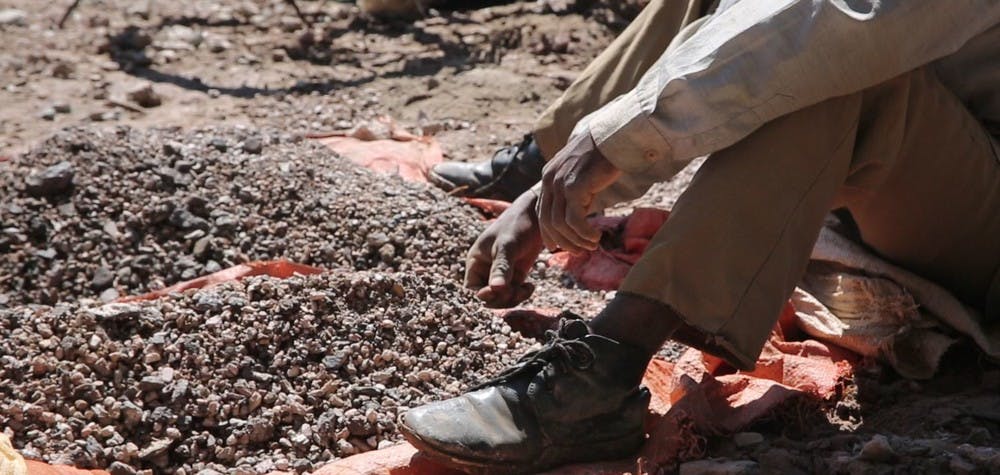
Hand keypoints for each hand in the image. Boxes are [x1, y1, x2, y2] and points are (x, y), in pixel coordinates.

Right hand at [465, 190, 544, 307]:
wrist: (537, 216)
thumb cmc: (517, 225)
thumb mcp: (507, 246)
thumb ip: (501, 267)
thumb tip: (496, 289)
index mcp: (476, 261)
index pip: (471, 289)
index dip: (482, 296)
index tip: (497, 291)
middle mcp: (485, 270)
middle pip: (487, 298)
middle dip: (500, 299)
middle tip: (515, 292)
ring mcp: (500, 274)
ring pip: (501, 298)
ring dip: (513, 298)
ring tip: (526, 288)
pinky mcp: (515, 275)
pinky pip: (514, 293)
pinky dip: (522, 294)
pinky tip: (530, 286)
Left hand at [537, 131, 620, 252]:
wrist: (614, 138)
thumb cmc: (603, 156)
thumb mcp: (581, 174)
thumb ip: (574, 191)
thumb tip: (579, 214)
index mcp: (549, 176)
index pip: (542, 212)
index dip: (549, 233)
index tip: (559, 246)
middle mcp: (549, 180)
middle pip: (548, 222)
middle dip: (563, 241)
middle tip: (580, 251)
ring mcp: (560, 183)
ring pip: (560, 225)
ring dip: (577, 240)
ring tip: (592, 245)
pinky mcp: (574, 187)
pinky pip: (574, 221)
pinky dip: (584, 234)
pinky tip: (595, 236)